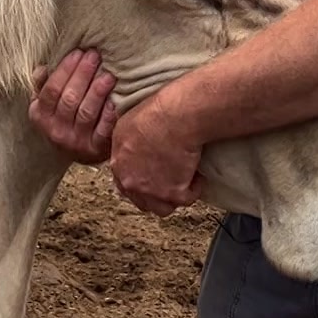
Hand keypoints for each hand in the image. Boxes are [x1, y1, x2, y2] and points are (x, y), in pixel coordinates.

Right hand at [27, 48, 118, 163]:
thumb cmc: (63, 119)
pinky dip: (108, 115)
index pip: (51, 90)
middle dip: (82, 74)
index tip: (77, 52)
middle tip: (94, 56)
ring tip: (108, 74)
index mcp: (40, 116)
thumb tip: (42, 68)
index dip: (65, 70)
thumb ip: (42, 86)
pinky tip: (115, 100)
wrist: (78, 152)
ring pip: (86, 112)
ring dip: (97, 91)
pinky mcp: (96, 149)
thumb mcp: (46, 105)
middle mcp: (56, 131)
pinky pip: (103, 130)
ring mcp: (76, 142)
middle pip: (69, 99)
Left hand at [107, 93, 204, 217]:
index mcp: (118, 162)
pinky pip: (186, 199)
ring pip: (161, 207)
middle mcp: (130, 179)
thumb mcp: (128, 122)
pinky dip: (194, 189)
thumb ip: (126, 142)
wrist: (176, 116)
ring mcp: (150, 189)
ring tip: (185, 182)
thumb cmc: (157, 111)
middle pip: (141, 199)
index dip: (140, 181)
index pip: (124, 183)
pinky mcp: (173, 193)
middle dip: (155, 192)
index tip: (151, 177)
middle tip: (170, 180)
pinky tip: (198, 176)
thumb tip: (133, 146)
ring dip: (173, 197)